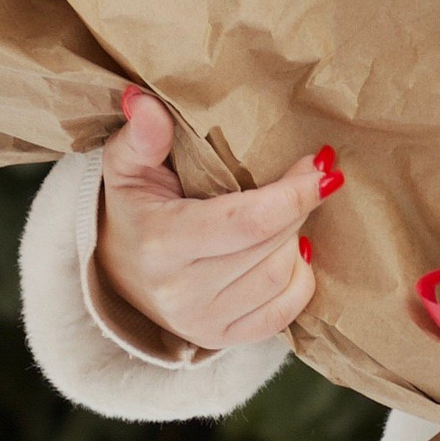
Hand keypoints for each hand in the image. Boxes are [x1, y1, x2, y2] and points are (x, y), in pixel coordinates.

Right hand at [95, 88, 339, 353]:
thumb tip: (145, 101)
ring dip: (296, 239)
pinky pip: (284, 312)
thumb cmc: (134, 208)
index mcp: (161, 243)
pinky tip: (290, 252)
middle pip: (270, 246)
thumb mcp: (127, 165)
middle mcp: (181, 291)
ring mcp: (201, 321)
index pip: (246, 222)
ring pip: (281, 277)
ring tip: (289, 213)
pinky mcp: (220, 338)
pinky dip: (298, 279)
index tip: (321, 166)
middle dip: (297, 207)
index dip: (293, 194)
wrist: (117, 272)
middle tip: (305, 178)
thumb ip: (142, 135)